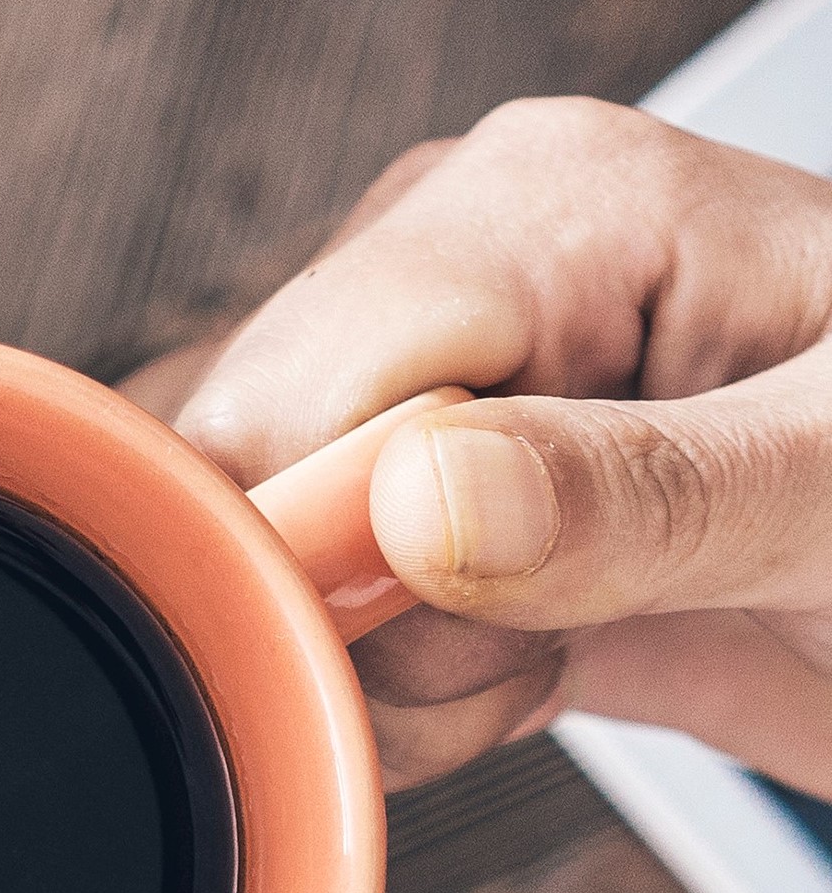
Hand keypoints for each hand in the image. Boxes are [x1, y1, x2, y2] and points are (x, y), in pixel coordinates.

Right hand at [166, 97, 831, 788]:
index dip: (319, 551)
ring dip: (384, 670)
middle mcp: (464, 262)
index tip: (449, 641)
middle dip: (359, 621)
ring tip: (563, 654)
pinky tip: (528, 664)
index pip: (294, 389)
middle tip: (544, 654)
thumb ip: (648, 499)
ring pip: (260, 559)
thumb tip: (412, 502)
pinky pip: (314, 607)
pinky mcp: (432, 490)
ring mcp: (441, 378)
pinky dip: (398, 690)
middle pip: (245, 477)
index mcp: (554, 202)